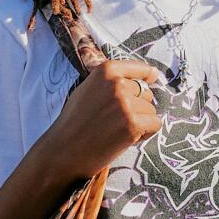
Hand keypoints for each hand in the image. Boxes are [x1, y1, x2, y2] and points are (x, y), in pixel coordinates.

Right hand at [40, 58, 164, 181]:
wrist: (64, 151)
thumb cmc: (73, 123)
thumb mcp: (87, 90)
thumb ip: (110, 83)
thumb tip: (147, 77)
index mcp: (105, 71)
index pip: (138, 68)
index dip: (147, 74)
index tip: (152, 77)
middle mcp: (117, 84)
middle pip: (146, 93)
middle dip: (138, 107)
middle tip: (117, 121)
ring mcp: (125, 104)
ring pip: (150, 110)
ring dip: (140, 122)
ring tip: (118, 131)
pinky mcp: (132, 124)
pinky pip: (155, 124)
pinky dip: (145, 133)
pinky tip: (127, 139)